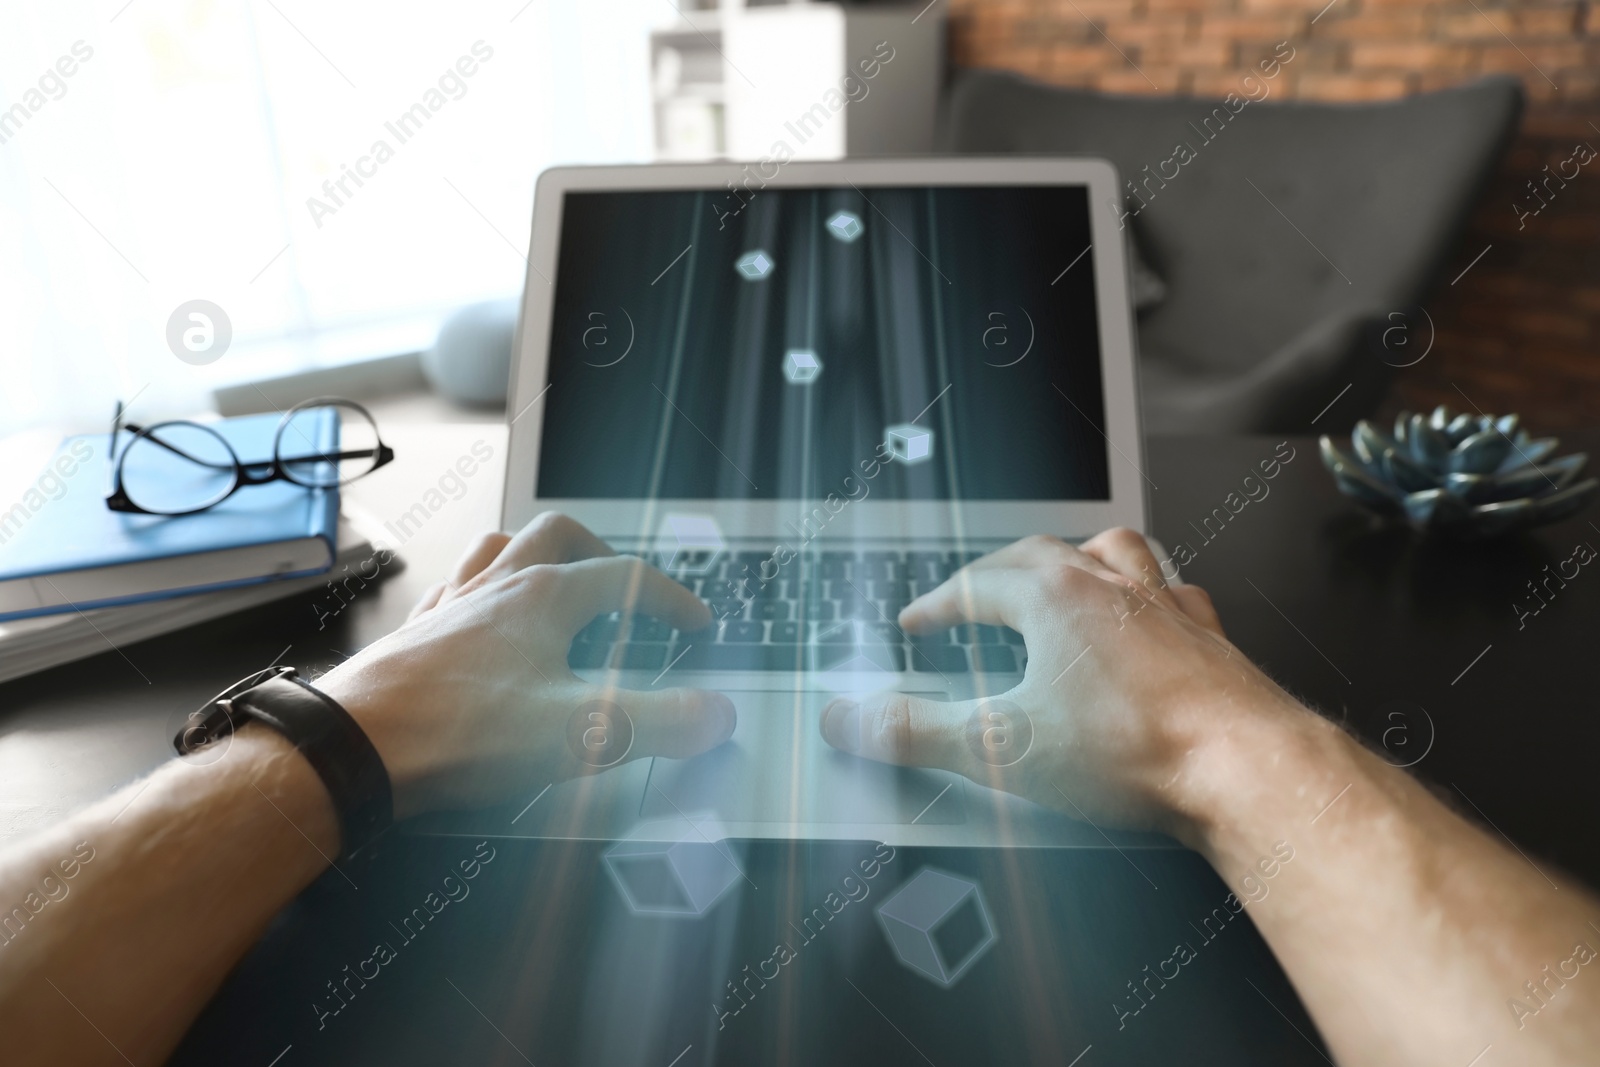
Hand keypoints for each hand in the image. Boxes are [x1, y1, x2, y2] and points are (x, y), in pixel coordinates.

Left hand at [317, 513, 734, 819]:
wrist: (352, 748)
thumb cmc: (456, 733)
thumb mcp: (581, 734)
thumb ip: (660, 723)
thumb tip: (716, 715)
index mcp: (544, 598)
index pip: (625, 576)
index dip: (671, 598)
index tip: (693, 623)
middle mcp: (496, 588)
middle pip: (558, 534)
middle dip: (602, 552)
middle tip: (624, 587)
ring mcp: (451, 608)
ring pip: (498, 547)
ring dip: (536, 553)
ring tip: (556, 580)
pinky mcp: (415, 637)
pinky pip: (452, 587)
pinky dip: (480, 588)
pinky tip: (479, 617)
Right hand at [818, 530, 1304, 840]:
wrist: (1246, 768)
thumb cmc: (1138, 748)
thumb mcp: (999, 746)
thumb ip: (914, 732)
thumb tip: (850, 719)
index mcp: (1052, 592)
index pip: (973, 584)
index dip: (935, 607)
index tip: (916, 623)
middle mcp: (1111, 584)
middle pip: (1038, 555)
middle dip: (996, 577)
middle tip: (973, 602)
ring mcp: (1165, 606)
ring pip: (1112, 554)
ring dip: (1076, 563)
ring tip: (1060, 579)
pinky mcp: (1208, 639)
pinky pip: (1172, 595)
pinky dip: (1146, 599)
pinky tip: (1147, 620)